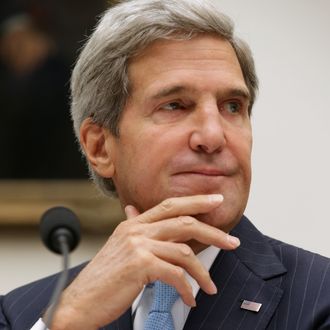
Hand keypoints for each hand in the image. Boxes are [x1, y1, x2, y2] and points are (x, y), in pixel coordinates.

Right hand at [50, 194, 239, 329]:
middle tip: (232, 241)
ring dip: (202, 273)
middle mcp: (137, 230)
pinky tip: (189, 299)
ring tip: (210, 287)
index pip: (170, 205)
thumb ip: (132, 226)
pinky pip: (175, 274)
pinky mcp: (140, 265)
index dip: (195, 200)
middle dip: (213, 232)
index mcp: (134, 224)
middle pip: (184, 222)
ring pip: (184, 252)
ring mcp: (138, 245)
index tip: (216, 200)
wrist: (81, 301)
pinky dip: (187, 289)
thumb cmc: (104, 277)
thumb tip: (134, 209)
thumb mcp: (119, 245)